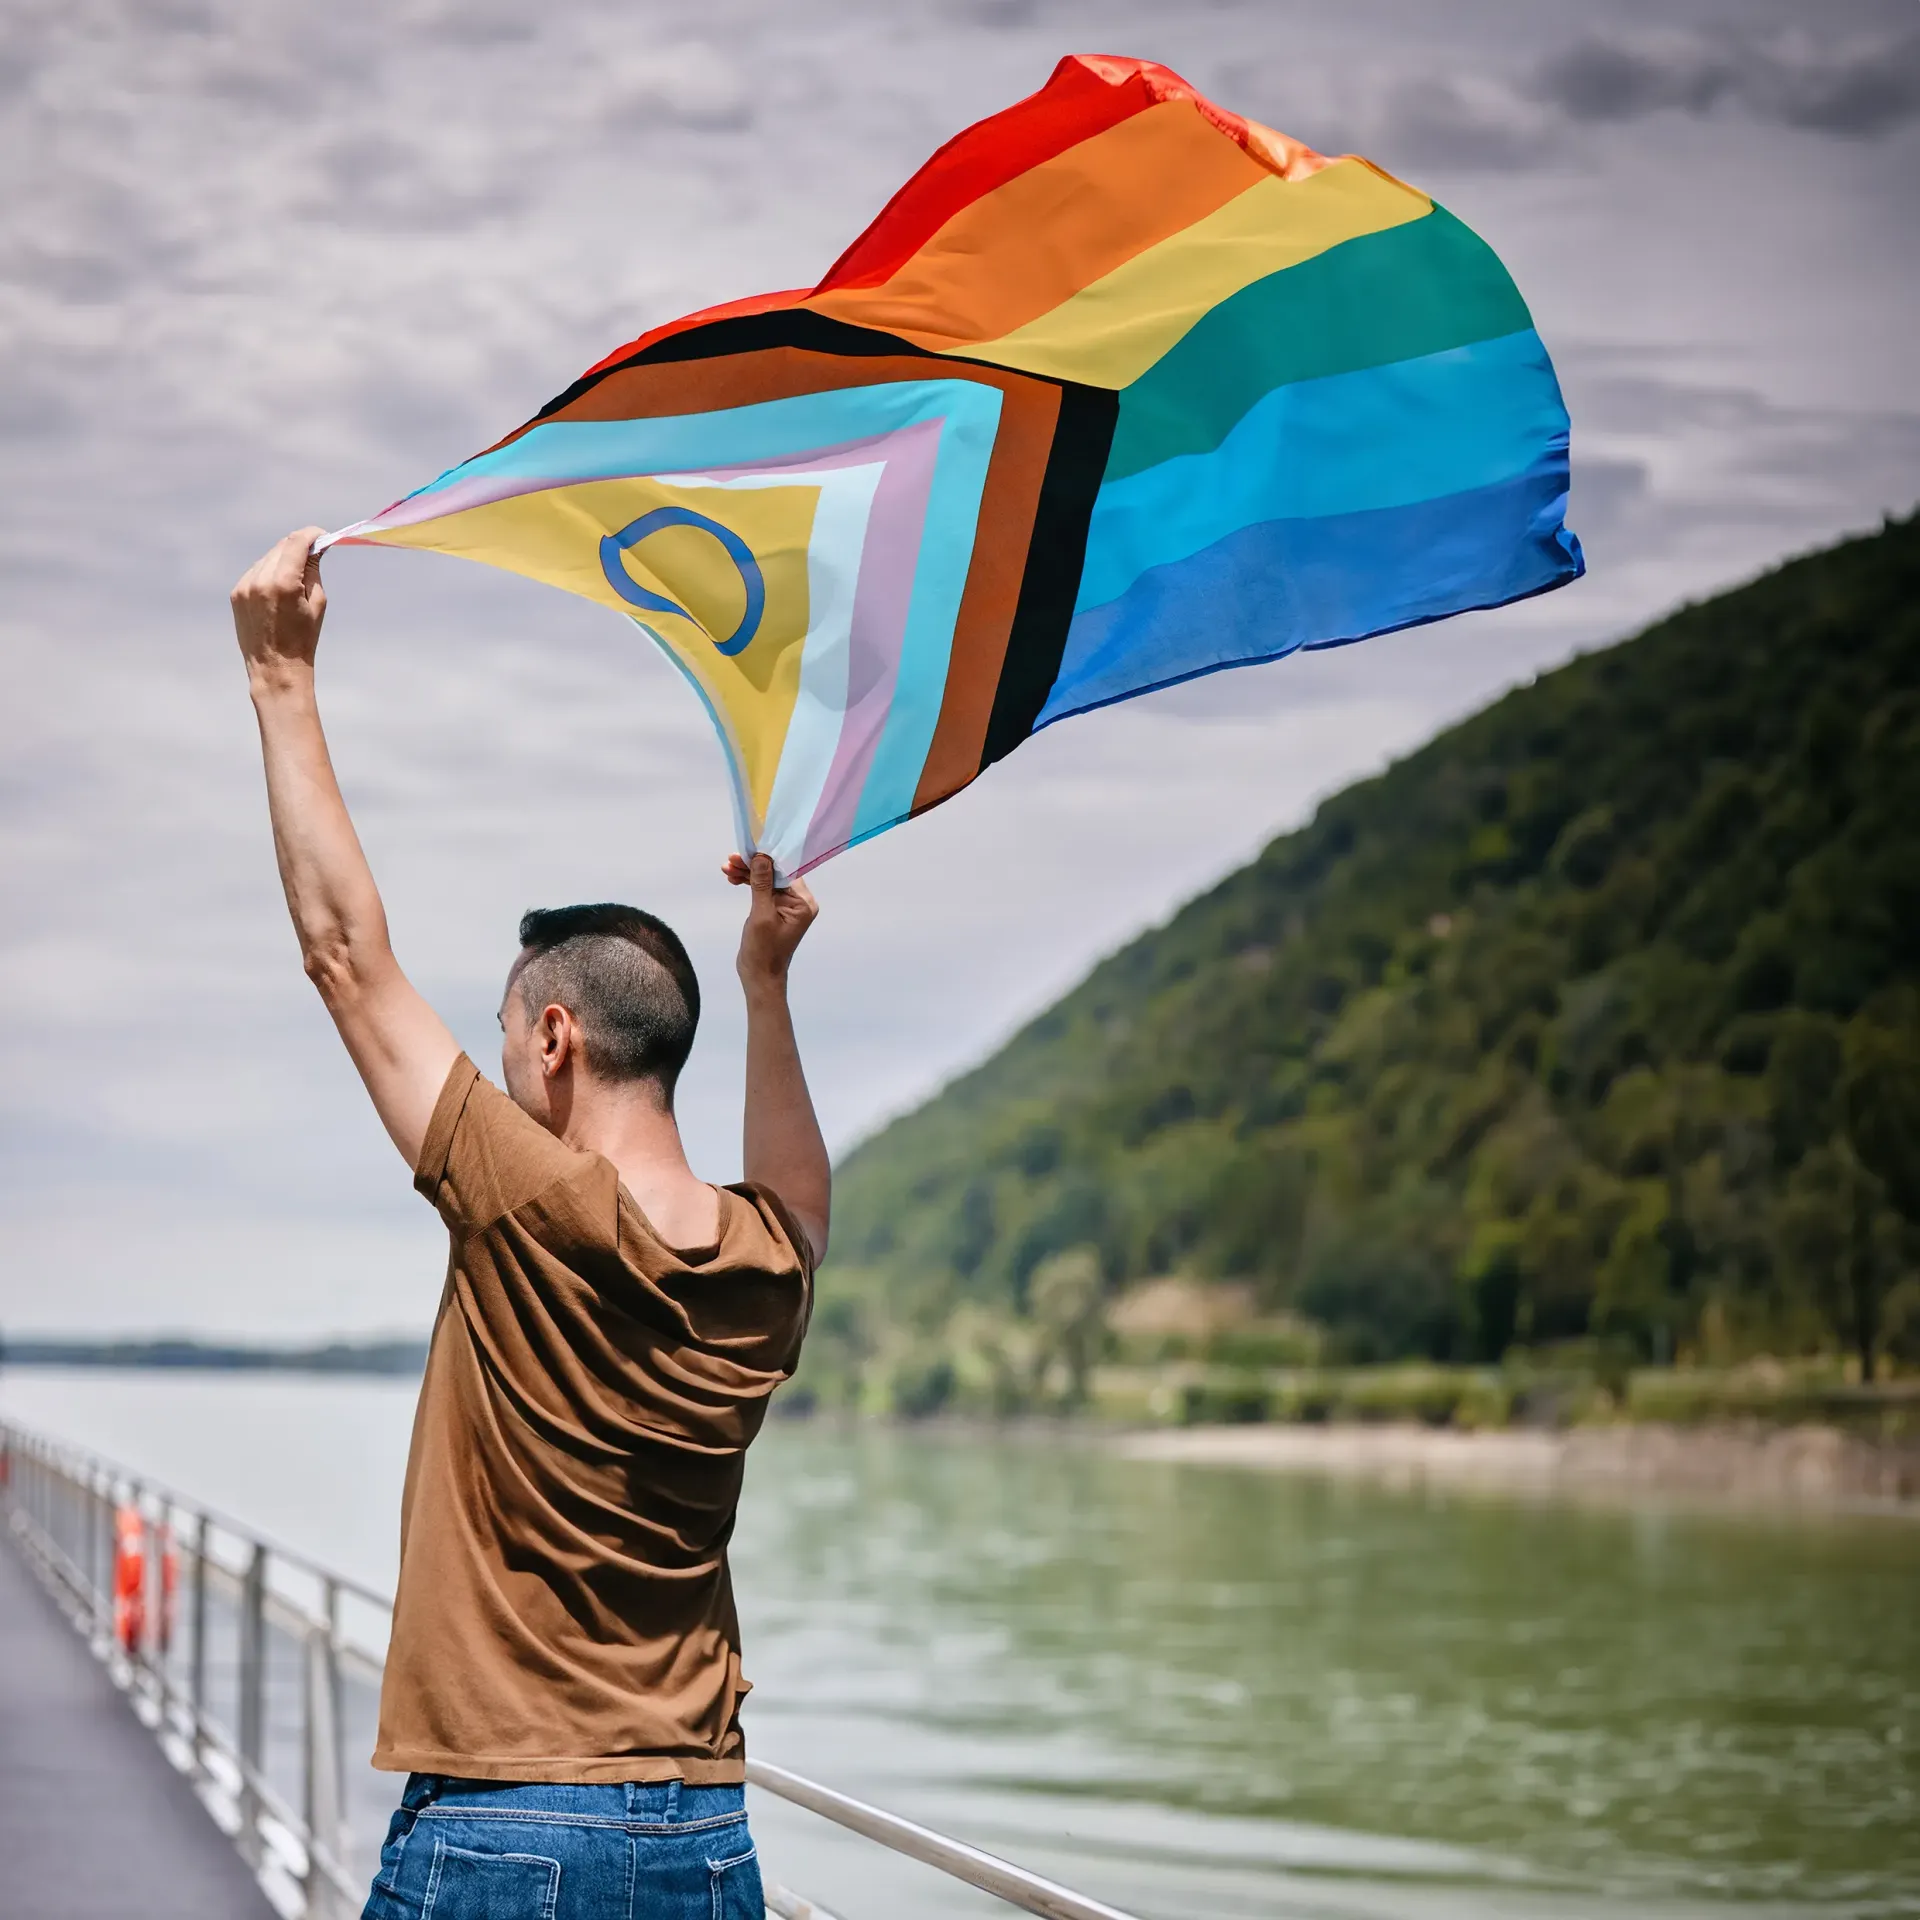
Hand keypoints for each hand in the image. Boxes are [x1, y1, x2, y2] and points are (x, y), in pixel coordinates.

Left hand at [232, 528, 328, 690]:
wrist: (275, 668)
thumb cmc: (304, 638)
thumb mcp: (317, 602)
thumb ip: (313, 570)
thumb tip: (315, 547)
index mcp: (284, 583)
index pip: (296, 542)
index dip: (312, 535)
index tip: (322, 536)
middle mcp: (260, 579)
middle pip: (282, 546)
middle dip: (299, 546)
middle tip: (314, 554)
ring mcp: (244, 586)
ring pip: (268, 557)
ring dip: (284, 559)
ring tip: (296, 578)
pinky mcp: (236, 593)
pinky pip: (256, 571)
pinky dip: (270, 572)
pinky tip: (279, 590)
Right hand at [724, 852, 817, 988]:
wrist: (759, 977)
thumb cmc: (763, 950)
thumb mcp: (761, 915)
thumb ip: (762, 885)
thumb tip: (762, 857)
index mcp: (803, 903)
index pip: (786, 871)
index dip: (767, 859)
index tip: (749, 850)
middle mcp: (799, 902)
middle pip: (776, 874)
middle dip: (753, 866)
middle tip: (731, 859)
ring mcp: (787, 906)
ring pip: (767, 880)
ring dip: (748, 873)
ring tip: (727, 867)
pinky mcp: (774, 910)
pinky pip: (763, 890)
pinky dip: (749, 884)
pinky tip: (733, 878)